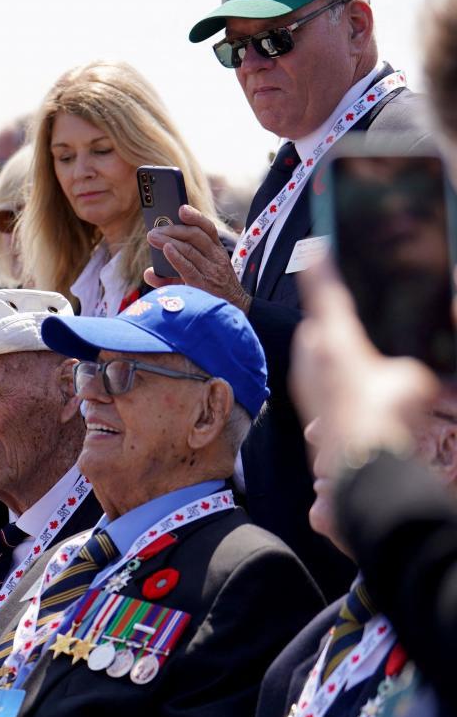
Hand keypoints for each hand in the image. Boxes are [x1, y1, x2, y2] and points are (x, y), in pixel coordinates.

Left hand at [144, 204, 249, 310]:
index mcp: (216, 252)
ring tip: (152, 237)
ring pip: (190, 249)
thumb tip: (148, 273)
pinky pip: (189, 268)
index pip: (208, 229)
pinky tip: (166, 249)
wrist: (233, 312)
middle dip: (174, 229)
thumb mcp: (196, 276)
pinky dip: (177, 257)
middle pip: (196, 236)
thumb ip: (171, 273)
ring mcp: (211, 272)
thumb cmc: (211, 292)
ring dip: (169, 240)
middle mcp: (216, 259)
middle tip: (154, 229)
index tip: (181, 209)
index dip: (195, 217)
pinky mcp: (204, 285)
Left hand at [294, 261, 436, 471]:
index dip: (322, 270)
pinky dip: (330, 374)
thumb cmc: (387, 417)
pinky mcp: (306, 405)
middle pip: (317, 326)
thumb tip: (402, 375)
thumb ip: (406, 368)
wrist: (361, 467)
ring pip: (313, 353)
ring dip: (329, 349)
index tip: (315, 249)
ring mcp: (304, 382)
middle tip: (348, 312)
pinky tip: (352, 384)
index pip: (325, 294)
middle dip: (331, 319)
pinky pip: (316, 378)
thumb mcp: (413, 381)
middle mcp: (311, 357)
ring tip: (354, 350)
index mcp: (335, 340)